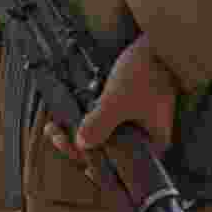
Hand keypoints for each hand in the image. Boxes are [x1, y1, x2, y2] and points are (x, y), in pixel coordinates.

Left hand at [44, 34, 178, 178]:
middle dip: (76, 146)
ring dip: (77, 134)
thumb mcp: (119, 100)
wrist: (158, 44)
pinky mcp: (126, 113)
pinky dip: (85, 121)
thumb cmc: (147, 71)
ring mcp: (134, 127)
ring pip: (101, 139)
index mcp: (151, 145)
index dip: (88, 161)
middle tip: (53, 134)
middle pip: (105, 154)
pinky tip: (67, 117)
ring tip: (53, 128)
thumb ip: (101, 123)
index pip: (116, 167)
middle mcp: (143, 140)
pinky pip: (102, 124)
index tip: (66, 147)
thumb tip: (81, 145)